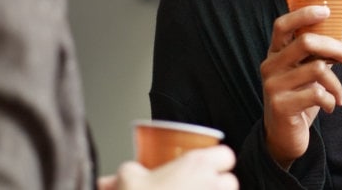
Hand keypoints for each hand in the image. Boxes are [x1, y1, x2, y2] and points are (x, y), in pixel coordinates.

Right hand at [99, 146, 237, 189]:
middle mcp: (212, 185)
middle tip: (200, 187)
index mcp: (198, 165)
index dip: (218, 160)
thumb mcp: (128, 176)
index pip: (226, 155)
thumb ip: (129, 171)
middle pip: (230, 182)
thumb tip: (111, 180)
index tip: (207, 165)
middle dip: (218, 185)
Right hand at [260, 5, 341, 166]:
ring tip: (341, 95)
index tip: (326, 11)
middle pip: (307, 42)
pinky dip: (332, 100)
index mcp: (276, 53)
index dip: (303, 14)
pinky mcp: (281, 105)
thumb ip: (326, 49)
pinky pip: (317, 94)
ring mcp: (273, 85)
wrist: (284, 135)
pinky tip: (332, 106)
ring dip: (337, 83)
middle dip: (338, 48)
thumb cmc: (299, 97)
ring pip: (317, 69)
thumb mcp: (310, 71)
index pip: (282, 25)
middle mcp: (270, 65)